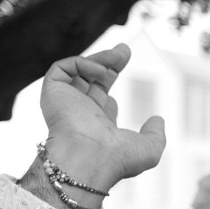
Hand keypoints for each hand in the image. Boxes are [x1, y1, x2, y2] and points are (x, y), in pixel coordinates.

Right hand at [38, 44, 164, 190]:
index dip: (110, 79)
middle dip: (106, 62)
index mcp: (97, 127)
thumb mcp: (149, 149)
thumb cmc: (118, 158)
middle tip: (124, 50)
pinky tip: (101, 71)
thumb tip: (158, 119)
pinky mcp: (52, 93)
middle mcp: (79, 114)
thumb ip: (156, 134)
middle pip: (90, 80)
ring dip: (100, 59)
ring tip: (121, 53)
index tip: (121, 65)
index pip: (101, 98)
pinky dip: (82, 63)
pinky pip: (62, 69)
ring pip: (77, 72)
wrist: (89, 157)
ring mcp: (65, 103)